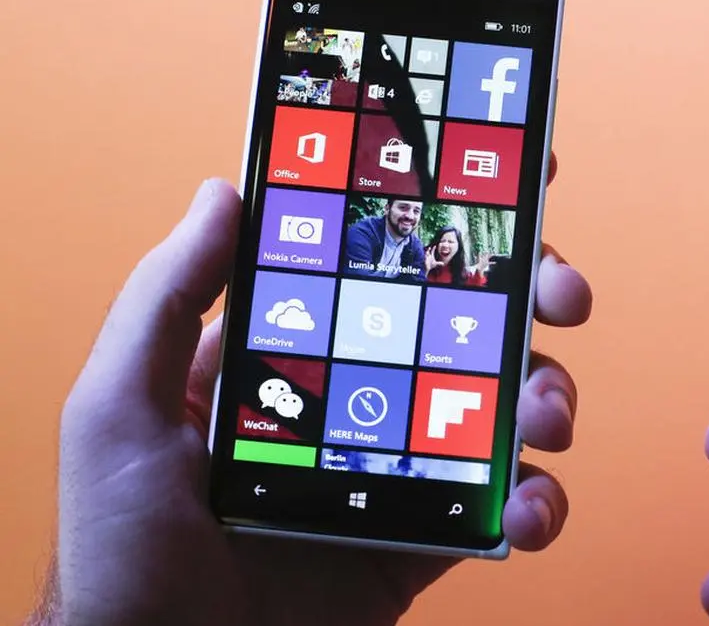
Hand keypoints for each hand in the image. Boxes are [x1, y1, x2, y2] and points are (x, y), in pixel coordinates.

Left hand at [37, 154, 591, 625]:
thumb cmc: (123, 550)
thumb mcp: (122, 408)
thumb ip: (166, 297)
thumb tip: (223, 190)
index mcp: (298, 350)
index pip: (382, 264)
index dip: (448, 220)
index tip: (509, 181)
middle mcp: (363, 395)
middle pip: (468, 324)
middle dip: (533, 296)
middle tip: (563, 296)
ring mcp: (402, 464)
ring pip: (504, 405)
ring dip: (549, 394)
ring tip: (548, 417)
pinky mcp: (429, 534)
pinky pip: (505, 503)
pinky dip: (540, 501)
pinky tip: (530, 510)